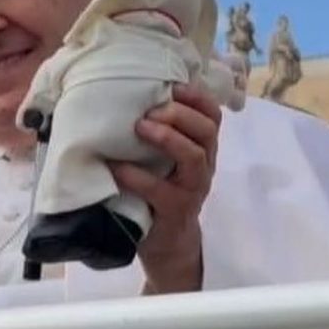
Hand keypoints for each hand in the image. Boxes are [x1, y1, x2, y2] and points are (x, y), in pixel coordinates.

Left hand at [110, 84, 221, 293]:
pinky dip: (137, 176)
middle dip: (180, 114)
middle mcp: (203, 166)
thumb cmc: (158, 191)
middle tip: (150, 110)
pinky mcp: (175, 211)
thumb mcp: (162, 160)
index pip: (212, 115)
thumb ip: (155, 134)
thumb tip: (121, 98)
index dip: (196, 97)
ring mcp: (192, 190)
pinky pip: (161, 191)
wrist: (166, 243)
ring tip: (140, 127)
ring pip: (194, 157)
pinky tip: (117, 168)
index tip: (172, 85)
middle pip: (207, 131)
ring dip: (167, 137)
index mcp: (201, 149)